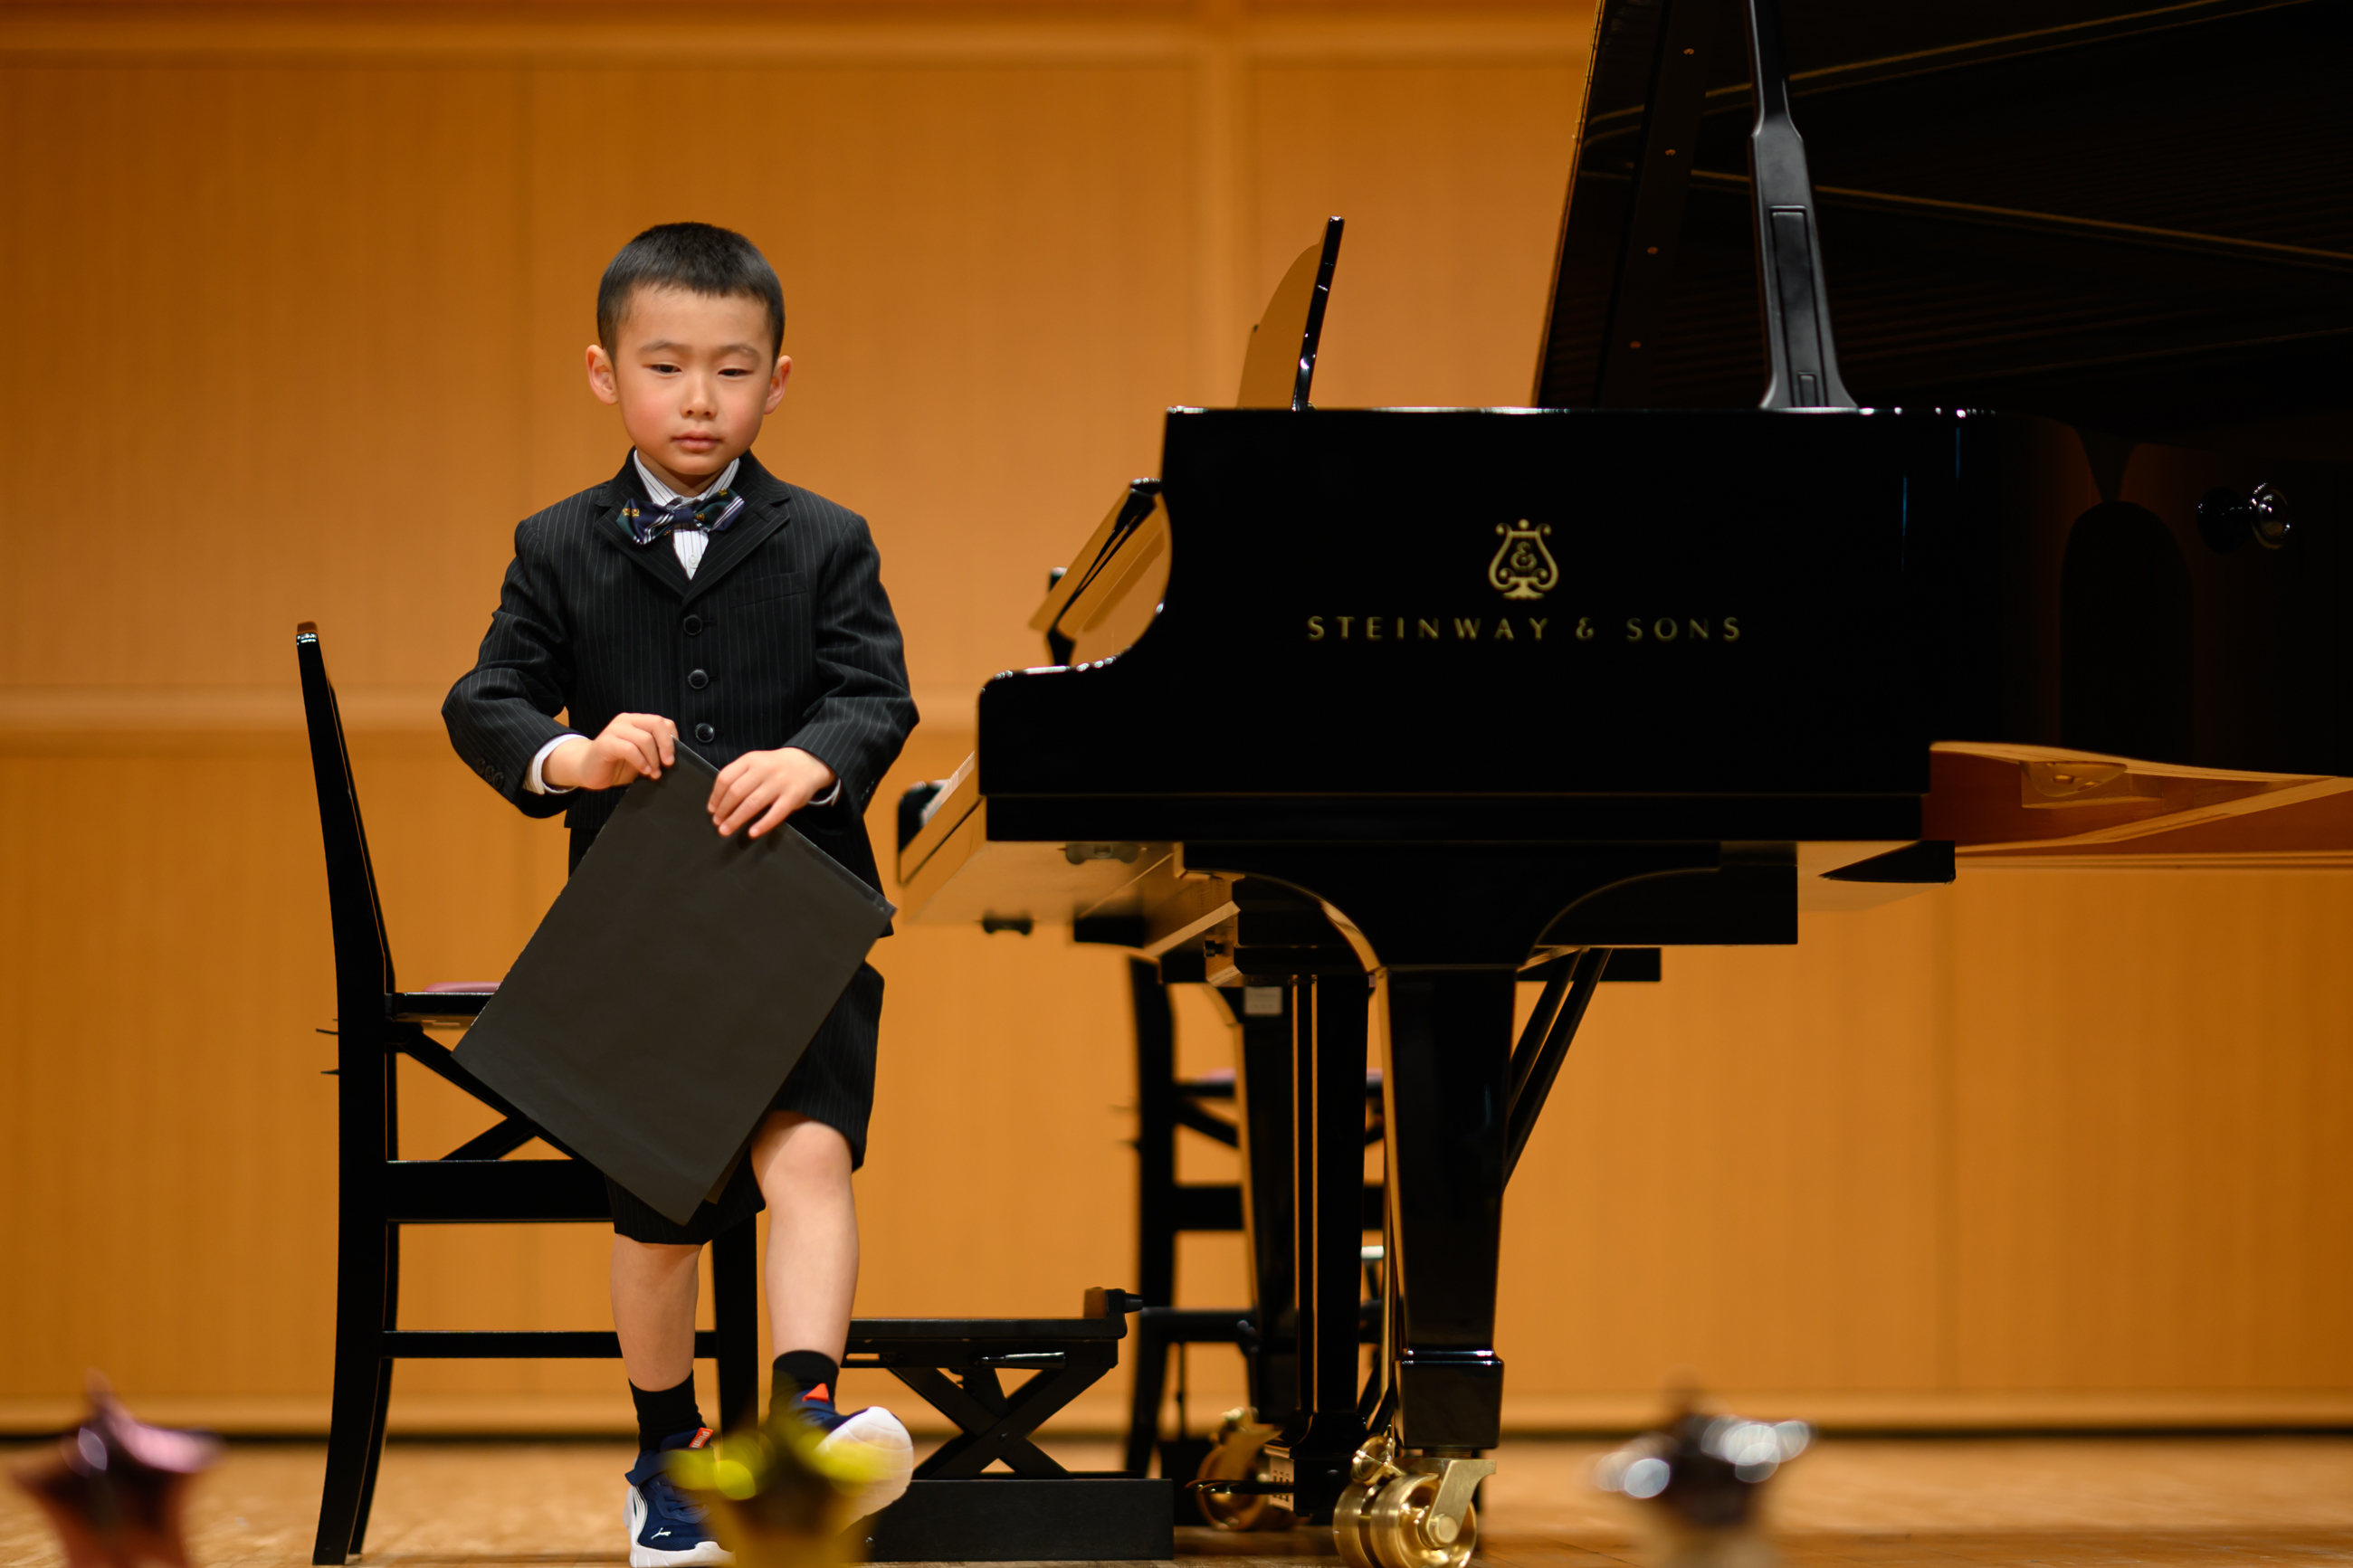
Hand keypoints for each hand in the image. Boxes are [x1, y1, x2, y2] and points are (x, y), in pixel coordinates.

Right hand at [544, 712, 676, 790]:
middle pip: (656, 724)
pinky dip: (640, 762)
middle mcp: (626, 721)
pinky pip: (629, 749)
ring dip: (653, 759)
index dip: (672, 739)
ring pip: (644, 738)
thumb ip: (655, 752)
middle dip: (667, 746)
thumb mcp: (642, 757)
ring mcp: (614, 730)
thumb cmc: (615, 764)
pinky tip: (643, 771)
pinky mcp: (605, 743)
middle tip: (668, 764)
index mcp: (637, 721)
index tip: (673, 757)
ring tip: (654, 773)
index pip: (663, 722)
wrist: (586, 769)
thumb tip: (674, 758)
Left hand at [709, 746, 837, 838]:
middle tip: (717, 822)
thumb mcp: (756, 762)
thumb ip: (739, 776)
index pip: (726, 778)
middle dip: (723, 810)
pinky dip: (762, 825)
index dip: (715, 796)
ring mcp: (779, 783)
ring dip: (736, 819)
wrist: (807, 763)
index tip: (712, 809)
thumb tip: (718, 802)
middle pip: (736, 792)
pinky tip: (752, 832)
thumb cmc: (776, 767)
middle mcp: (764, 769)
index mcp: (751, 760)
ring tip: (727, 829)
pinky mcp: (792, 796)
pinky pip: (775, 813)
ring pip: (752, 804)